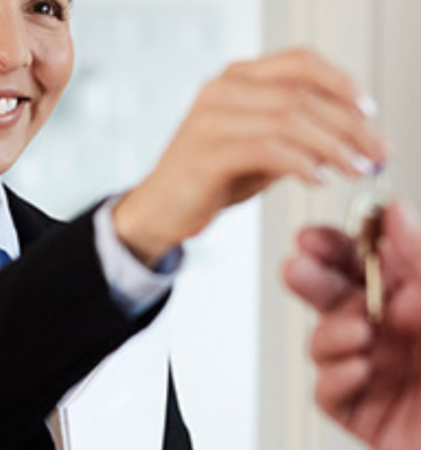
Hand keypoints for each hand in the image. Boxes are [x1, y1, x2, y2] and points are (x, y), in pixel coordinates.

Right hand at [114, 48, 386, 264]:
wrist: (159, 209)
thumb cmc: (210, 178)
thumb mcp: (260, 147)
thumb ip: (298, 134)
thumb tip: (356, 134)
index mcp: (235, 79)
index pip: (299, 62)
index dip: (341, 82)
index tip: (369, 112)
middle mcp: (220, 91)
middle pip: (300, 94)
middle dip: (348, 125)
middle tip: (376, 152)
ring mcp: (209, 120)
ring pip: (288, 120)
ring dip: (332, 147)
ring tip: (354, 169)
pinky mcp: (205, 155)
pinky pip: (267, 150)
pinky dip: (301, 164)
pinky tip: (317, 180)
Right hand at [283, 201, 420, 449]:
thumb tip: (394, 210)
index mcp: (416, 300)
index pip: (366, 262)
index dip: (335, 245)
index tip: (312, 236)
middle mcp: (393, 333)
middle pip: (334, 296)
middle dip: (311, 281)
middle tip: (296, 269)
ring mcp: (376, 372)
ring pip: (324, 342)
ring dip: (330, 333)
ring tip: (357, 334)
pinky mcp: (364, 412)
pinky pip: (328, 392)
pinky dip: (336, 379)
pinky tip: (359, 371)